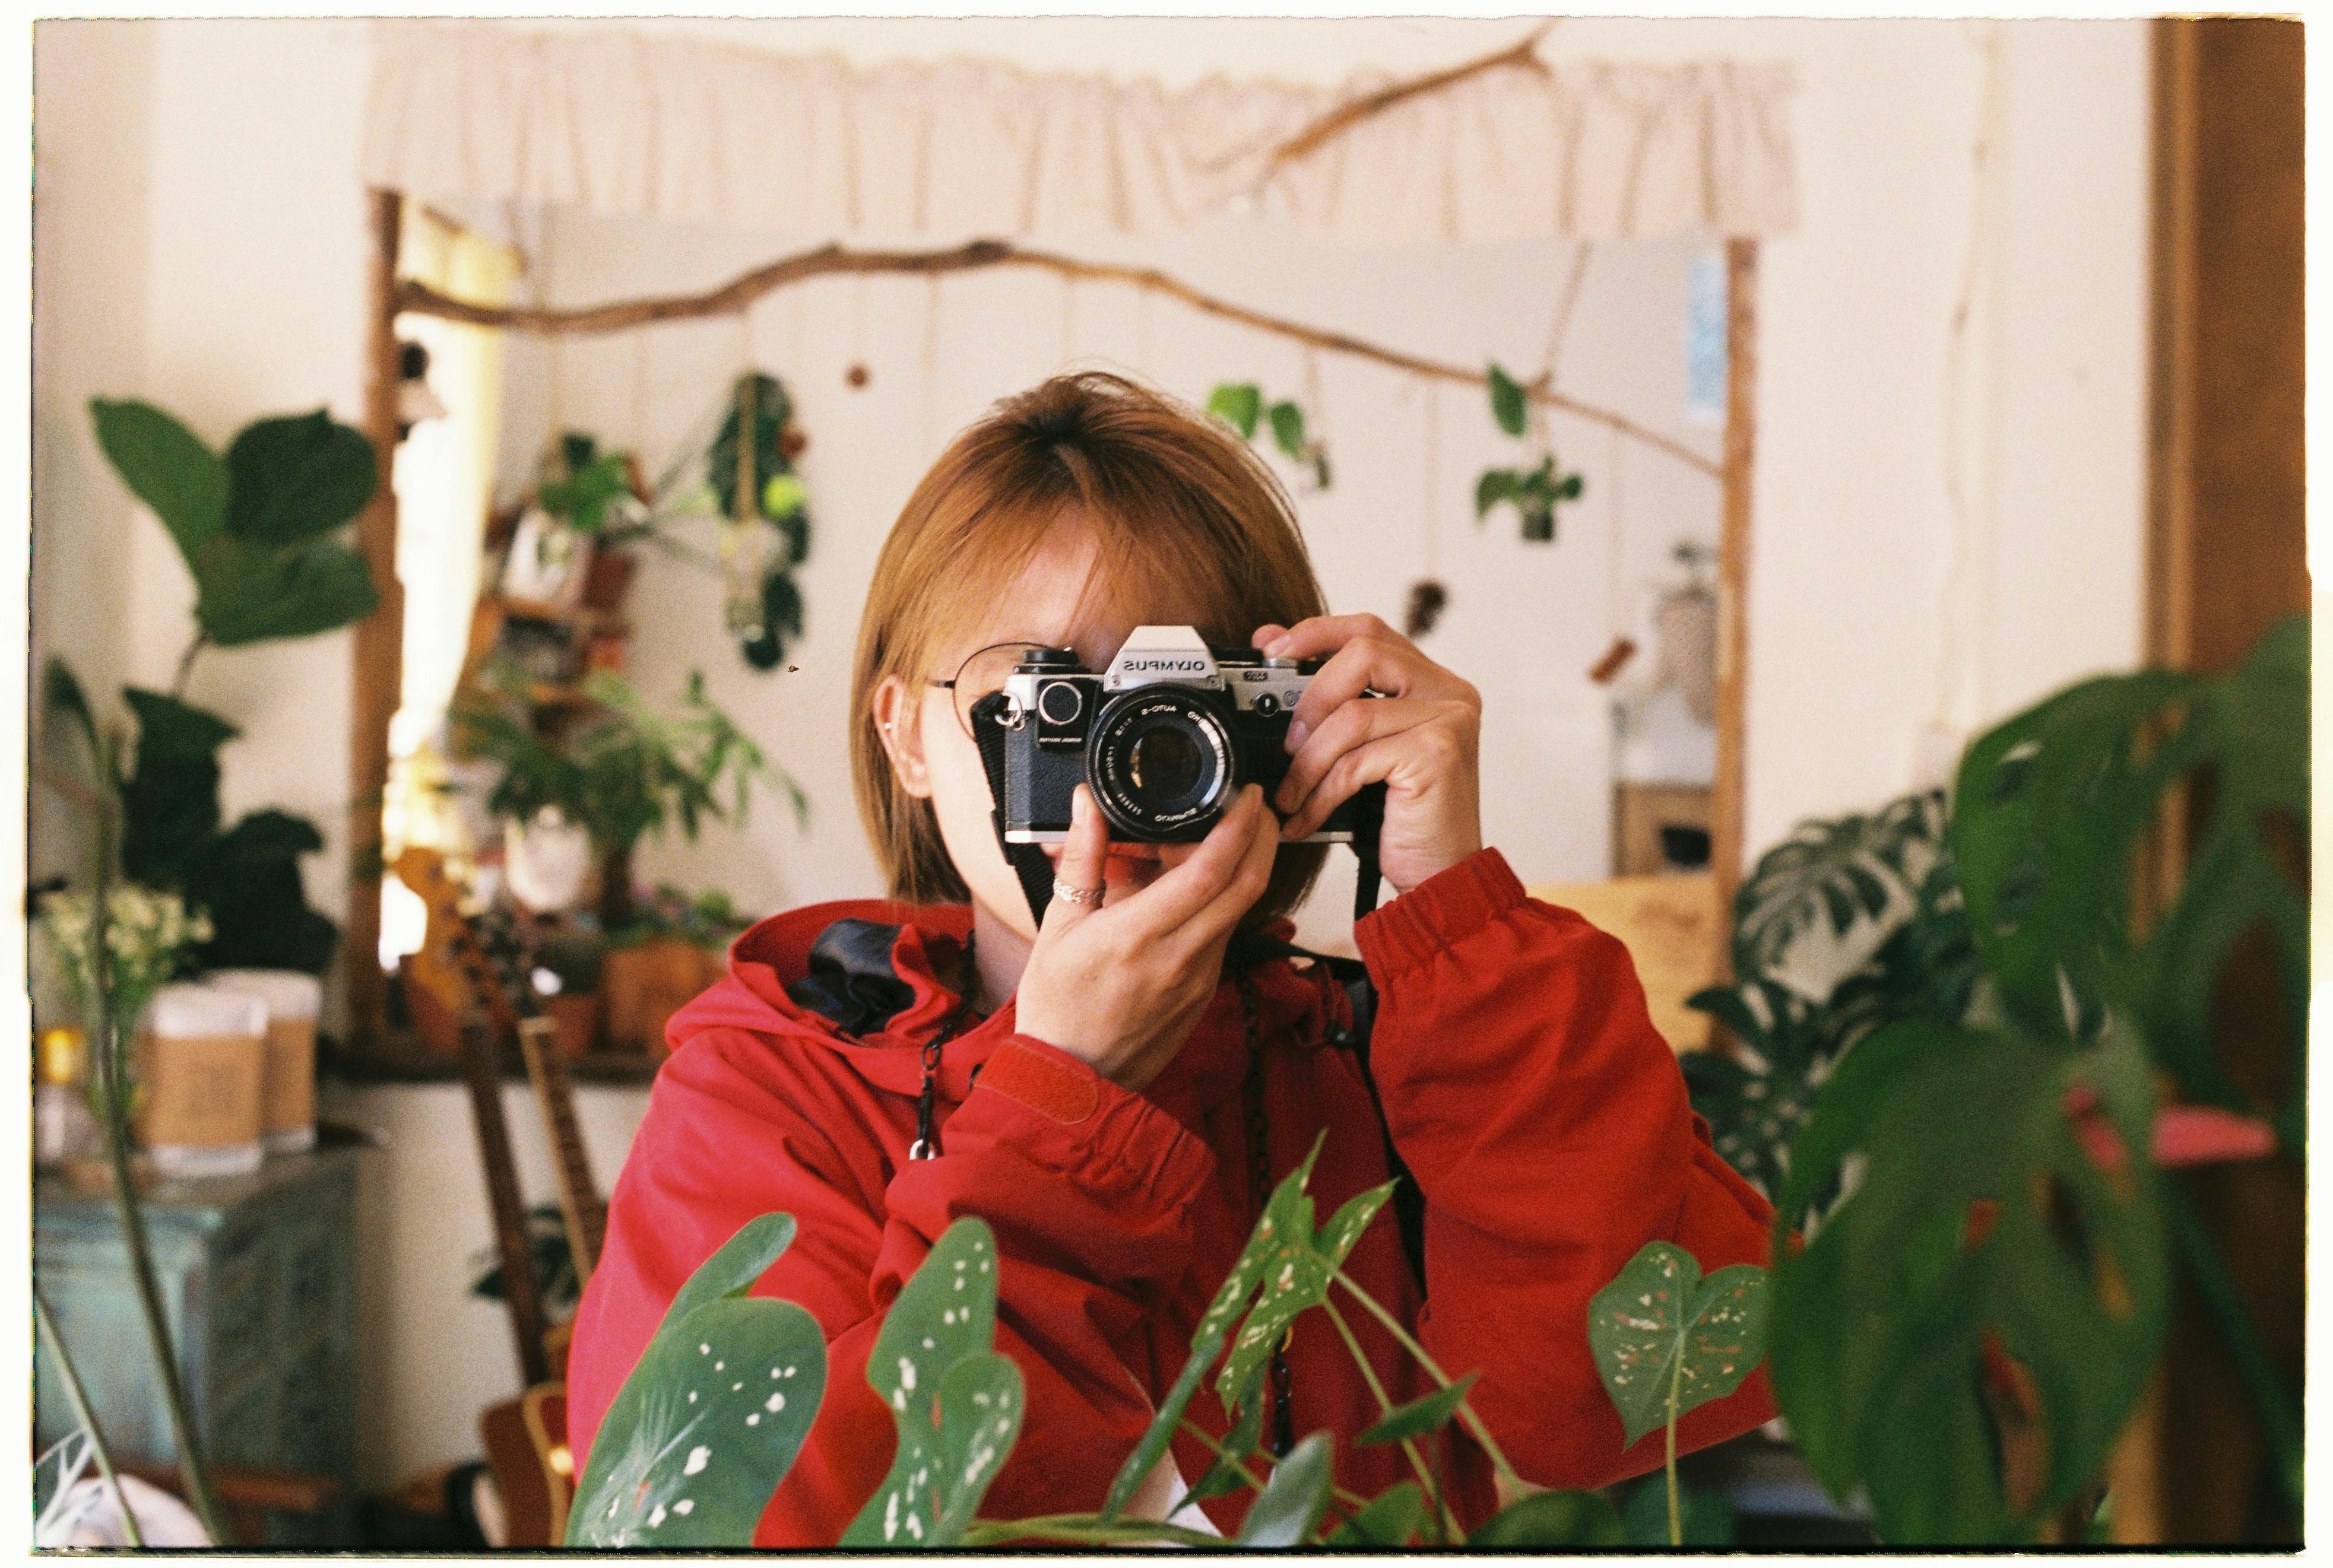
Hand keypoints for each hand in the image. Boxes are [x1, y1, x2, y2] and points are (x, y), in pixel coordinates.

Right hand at [1013, 783, 1281, 1092]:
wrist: (1073, 1079)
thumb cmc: (1058, 1006)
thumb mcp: (1058, 925)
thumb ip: (1081, 858)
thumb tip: (1087, 804)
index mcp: (1138, 935)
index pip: (1210, 872)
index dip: (1238, 827)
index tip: (1246, 795)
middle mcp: (1181, 958)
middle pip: (1248, 886)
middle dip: (1263, 836)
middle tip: (1254, 804)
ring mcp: (1199, 978)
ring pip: (1238, 909)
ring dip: (1237, 868)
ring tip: (1200, 845)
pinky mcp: (1205, 992)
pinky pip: (1223, 934)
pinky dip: (1218, 902)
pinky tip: (1189, 891)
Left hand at [1255, 613, 1482, 894]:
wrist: (1440, 877)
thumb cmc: (1398, 817)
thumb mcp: (1362, 750)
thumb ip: (1334, 701)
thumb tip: (1272, 643)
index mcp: (1434, 682)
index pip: (1371, 631)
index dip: (1317, 633)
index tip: (1271, 649)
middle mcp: (1450, 692)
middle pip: (1363, 655)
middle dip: (1310, 698)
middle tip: (1287, 744)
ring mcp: (1448, 720)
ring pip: (1352, 715)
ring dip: (1307, 762)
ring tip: (1290, 795)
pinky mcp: (1436, 754)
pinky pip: (1356, 760)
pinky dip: (1321, 793)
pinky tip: (1306, 818)